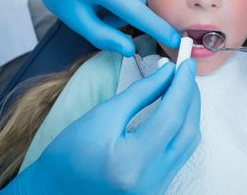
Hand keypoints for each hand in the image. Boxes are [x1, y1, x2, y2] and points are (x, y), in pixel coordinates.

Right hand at [1, 60, 199, 193]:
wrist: (56, 190)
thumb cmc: (69, 153)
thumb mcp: (103, 115)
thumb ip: (140, 93)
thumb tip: (169, 73)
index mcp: (131, 162)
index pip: (171, 117)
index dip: (182, 86)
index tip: (187, 63)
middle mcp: (150, 181)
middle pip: (187, 131)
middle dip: (190, 97)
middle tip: (186, 71)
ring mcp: (156, 188)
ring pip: (189, 144)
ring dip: (190, 112)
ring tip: (182, 86)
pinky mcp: (157, 188)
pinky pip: (181, 154)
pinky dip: (182, 128)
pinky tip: (176, 110)